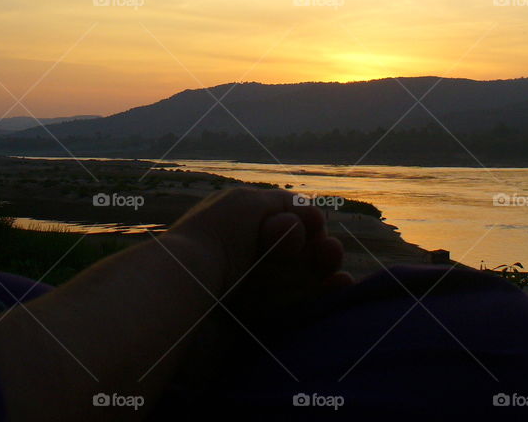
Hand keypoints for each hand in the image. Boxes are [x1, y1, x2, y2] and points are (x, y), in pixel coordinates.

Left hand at [166, 186, 350, 300]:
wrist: (186, 287)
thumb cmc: (214, 237)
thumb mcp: (249, 203)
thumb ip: (284, 207)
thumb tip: (309, 220)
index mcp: (239, 230)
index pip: (286, 224)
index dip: (306, 223)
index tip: (314, 225)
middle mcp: (247, 261)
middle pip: (299, 253)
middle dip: (320, 248)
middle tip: (330, 252)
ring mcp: (254, 293)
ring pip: (304, 280)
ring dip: (326, 271)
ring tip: (338, 271)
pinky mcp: (260, 324)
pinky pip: (300, 310)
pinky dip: (324, 297)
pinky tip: (341, 288)